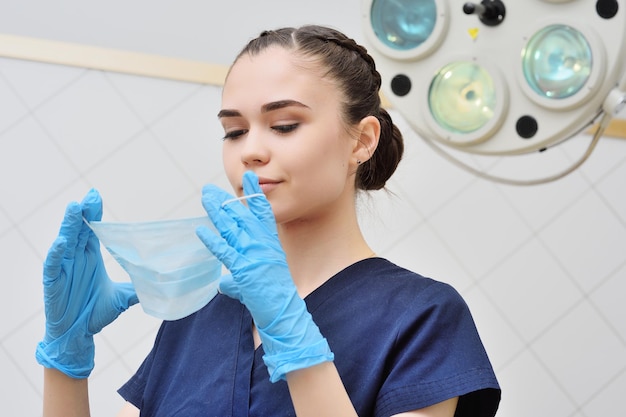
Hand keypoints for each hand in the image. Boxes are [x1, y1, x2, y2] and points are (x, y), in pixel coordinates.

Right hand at [36, 189, 137, 378]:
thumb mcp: (123, 297)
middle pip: (79, 230)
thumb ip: (139, 287)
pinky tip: (62, 242)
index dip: (94, 214)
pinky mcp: (53, 283)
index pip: (92, 230)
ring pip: (64, 242)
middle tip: (90, 195)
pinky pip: (52, 266)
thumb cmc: (95, 313)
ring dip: (69, 225)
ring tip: (75, 208)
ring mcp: (63, 270)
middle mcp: (76, 259)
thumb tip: (163, 283)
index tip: (96, 196)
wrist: (79, 336)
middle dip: (84, 212)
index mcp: (91, 258)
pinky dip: (56, 254)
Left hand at [196, 171, 333, 381]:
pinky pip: (225, 251)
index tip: (249, 177)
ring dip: (216, 212)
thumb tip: (222, 284)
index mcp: (270, 243)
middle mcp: (263, 244)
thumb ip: (237, 281)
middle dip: (224, 202)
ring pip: (232, 228)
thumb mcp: (256, 283)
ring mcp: (254, 255)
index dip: (254, 195)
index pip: (262, 213)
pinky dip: (212, 241)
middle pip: (241, 216)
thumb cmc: (274, 298)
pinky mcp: (244, 268)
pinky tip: (201, 231)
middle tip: (209, 190)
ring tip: (205, 198)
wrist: (283, 311)